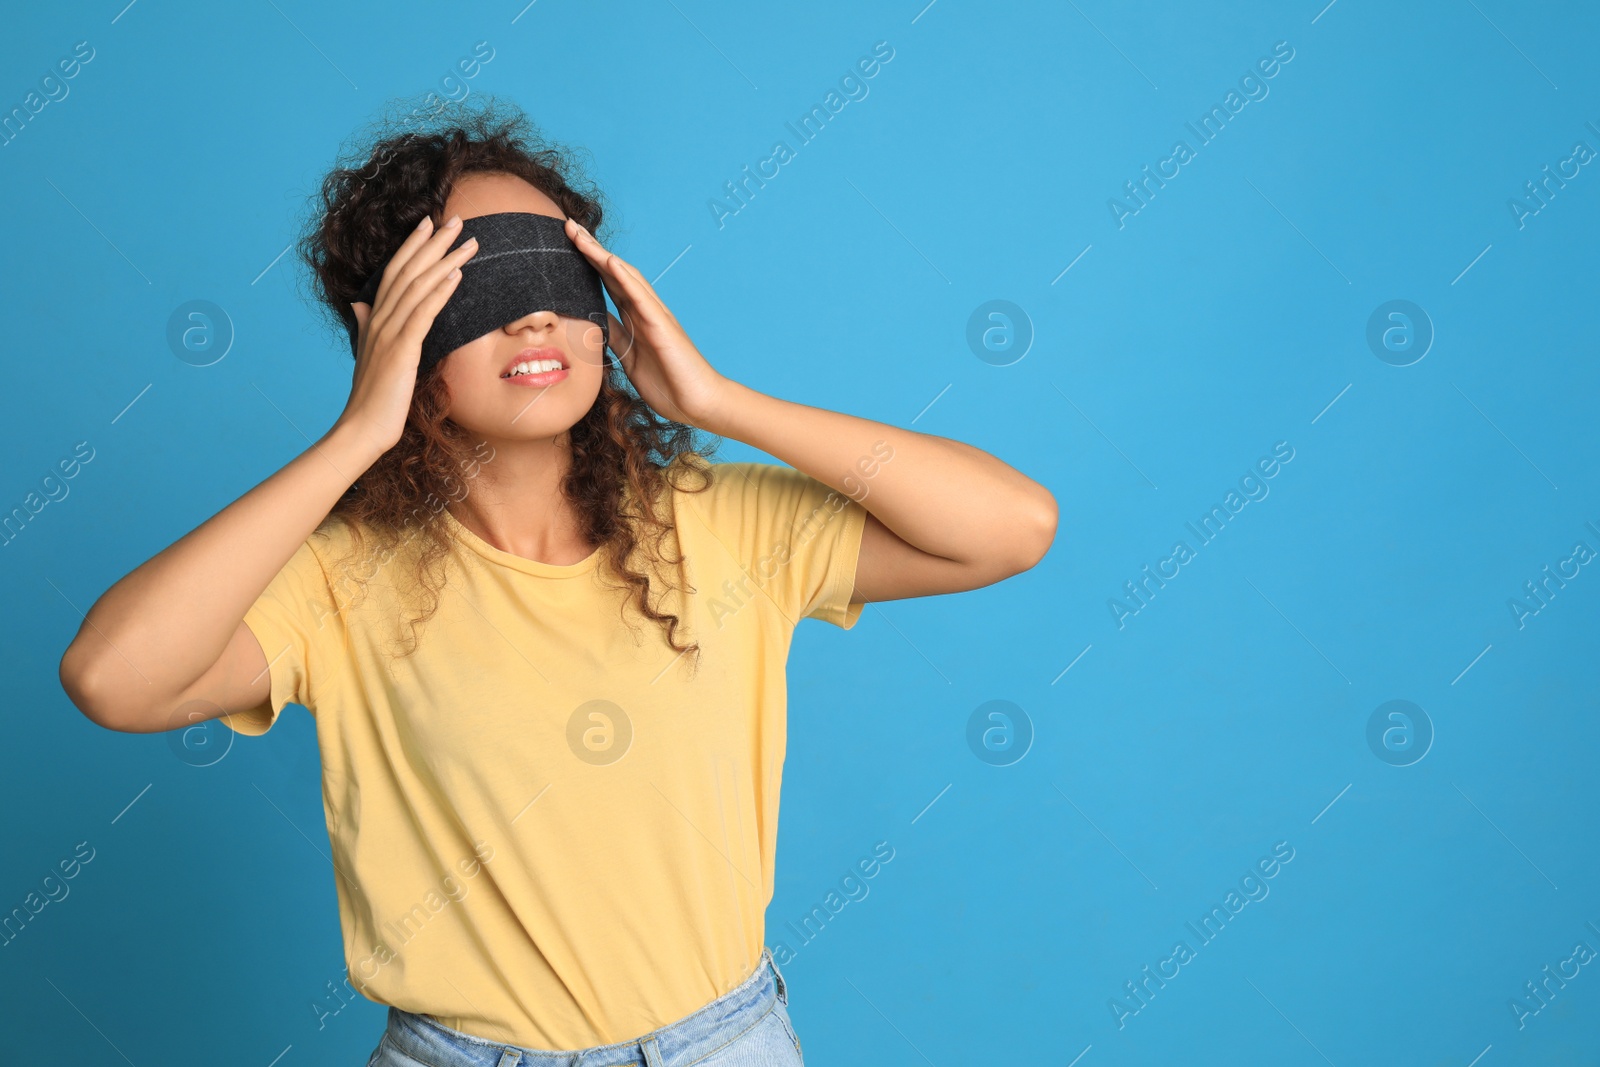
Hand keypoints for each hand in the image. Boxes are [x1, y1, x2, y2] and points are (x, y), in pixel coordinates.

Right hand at [336, 213, 479, 454]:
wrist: (363, 427)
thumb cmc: (372, 396)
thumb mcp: (368, 355)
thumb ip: (365, 327)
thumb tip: (358, 305)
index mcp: (374, 319)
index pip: (394, 272)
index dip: (412, 245)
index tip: (430, 223)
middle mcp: (379, 319)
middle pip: (408, 270)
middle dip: (433, 243)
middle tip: (458, 219)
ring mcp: (389, 333)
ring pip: (419, 286)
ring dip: (445, 260)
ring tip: (468, 242)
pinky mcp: (401, 350)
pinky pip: (423, 314)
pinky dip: (440, 292)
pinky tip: (457, 276)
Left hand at [564, 218, 730, 429]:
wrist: (697, 403)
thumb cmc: (668, 382)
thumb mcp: (629, 357)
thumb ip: (615, 336)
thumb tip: (594, 321)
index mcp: (635, 318)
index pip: (607, 283)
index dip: (588, 262)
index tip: (567, 243)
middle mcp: (645, 311)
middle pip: (614, 272)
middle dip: (590, 249)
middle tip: (568, 225)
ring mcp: (655, 316)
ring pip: (625, 277)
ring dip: (602, 255)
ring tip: (580, 235)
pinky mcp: (663, 328)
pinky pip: (642, 298)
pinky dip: (625, 278)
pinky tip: (609, 261)